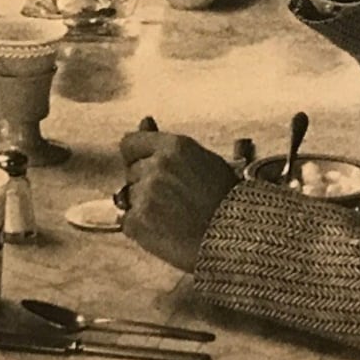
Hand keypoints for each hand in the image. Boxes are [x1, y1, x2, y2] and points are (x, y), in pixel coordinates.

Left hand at [118, 126, 238, 272]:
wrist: (233, 238)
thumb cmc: (226, 201)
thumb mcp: (201, 160)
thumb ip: (167, 144)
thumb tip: (145, 122)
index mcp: (174, 147)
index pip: (130, 143)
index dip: (137, 156)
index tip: (145, 166)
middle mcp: (157, 166)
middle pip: (132, 171)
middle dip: (145, 183)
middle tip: (172, 197)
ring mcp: (145, 194)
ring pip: (128, 196)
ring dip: (142, 205)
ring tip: (171, 215)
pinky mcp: (138, 222)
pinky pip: (125, 220)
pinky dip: (139, 227)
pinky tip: (162, 229)